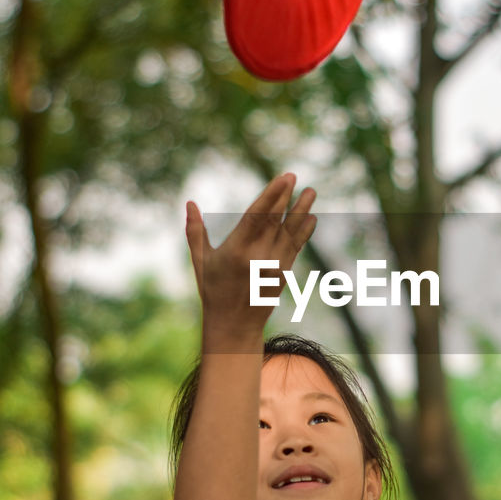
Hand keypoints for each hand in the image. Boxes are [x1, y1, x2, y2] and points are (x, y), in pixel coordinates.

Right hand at [185, 173, 315, 337]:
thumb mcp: (201, 261)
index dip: (271, 196)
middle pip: (275, 221)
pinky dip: (304, 230)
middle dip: (285, 197)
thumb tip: (189, 203)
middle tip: (293, 176)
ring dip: (302, 210)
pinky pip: (296, 246)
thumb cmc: (213, 289)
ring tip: (311, 191)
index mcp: (235, 251)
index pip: (256, 217)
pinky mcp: (284, 273)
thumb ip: (195, 231)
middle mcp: (257, 257)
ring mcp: (274, 265)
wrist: (234, 324)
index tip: (283, 179)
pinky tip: (310, 216)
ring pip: (290, 231)